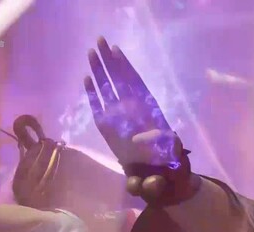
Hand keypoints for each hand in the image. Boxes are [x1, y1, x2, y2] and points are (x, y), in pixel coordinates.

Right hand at [84, 37, 181, 168]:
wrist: (153, 169)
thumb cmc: (163, 154)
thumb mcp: (167, 144)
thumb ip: (157, 139)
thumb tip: (142, 138)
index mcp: (144, 105)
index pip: (133, 80)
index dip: (125, 65)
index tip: (116, 50)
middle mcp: (130, 106)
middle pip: (117, 78)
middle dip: (109, 60)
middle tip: (99, 39)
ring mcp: (117, 114)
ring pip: (106, 87)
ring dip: (99, 70)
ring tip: (91, 52)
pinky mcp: (106, 125)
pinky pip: (97, 106)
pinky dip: (92, 93)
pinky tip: (86, 78)